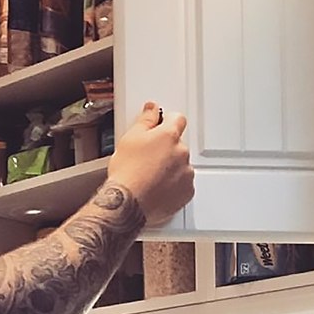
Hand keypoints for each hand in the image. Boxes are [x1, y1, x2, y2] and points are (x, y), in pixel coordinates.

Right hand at [106, 102, 194, 227]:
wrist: (127, 204)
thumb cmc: (127, 174)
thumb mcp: (130, 138)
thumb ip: (145, 120)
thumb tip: (152, 109)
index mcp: (169, 136)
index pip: (177, 119)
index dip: (168, 121)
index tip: (160, 126)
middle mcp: (182, 153)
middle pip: (178, 145)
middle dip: (166, 150)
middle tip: (148, 159)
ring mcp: (186, 173)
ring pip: (181, 166)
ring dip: (171, 169)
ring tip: (151, 178)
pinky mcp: (187, 192)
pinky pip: (184, 185)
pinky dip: (174, 187)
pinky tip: (157, 189)